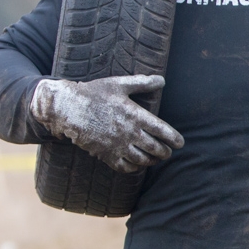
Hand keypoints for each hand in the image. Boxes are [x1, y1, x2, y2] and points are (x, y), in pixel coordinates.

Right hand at [29, 75, 182, 172]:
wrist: (67, 108)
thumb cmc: (93, 93)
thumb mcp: (118, 84)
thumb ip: (142, 83)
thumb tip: (162, 80)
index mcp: (135, 115)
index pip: (163, 131)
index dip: (175, 139)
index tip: (180, 143)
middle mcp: (129, 133)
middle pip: (156, 149)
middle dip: (165, 152)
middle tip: (168, 151)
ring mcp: (117, 146)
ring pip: (143, 160)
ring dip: (152, 161)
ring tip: (155, 158)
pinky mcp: (105, 154)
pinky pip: (125, 167)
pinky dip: (135, 168)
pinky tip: (138, 164)